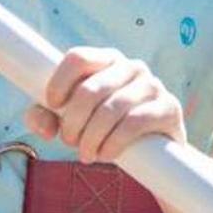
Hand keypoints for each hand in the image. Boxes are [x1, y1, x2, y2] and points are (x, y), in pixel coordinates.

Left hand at [28, 47, 184, 163]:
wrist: (152, 153)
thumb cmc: (104, 128)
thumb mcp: (70, 121)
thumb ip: (45, 118)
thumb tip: (43, 124)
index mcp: (107, 60)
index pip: (78, 58)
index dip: (59, 82)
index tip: (53, 106)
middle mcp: (132, 67)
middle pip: (90, 90)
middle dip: (73, 122)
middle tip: (69, 142)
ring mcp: (153, 85)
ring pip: (111, 108)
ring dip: (91, 137)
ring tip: (86, 154)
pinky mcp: (169, 108)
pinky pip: (134, 123)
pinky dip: (113, 143)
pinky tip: (106, 154)